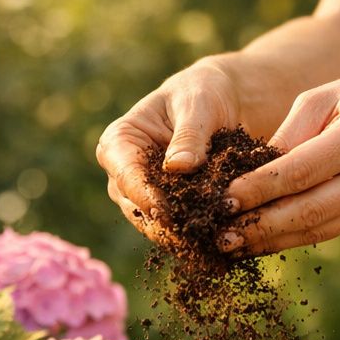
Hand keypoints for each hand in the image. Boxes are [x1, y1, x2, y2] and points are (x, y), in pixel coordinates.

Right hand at [95, 59, 242, 245]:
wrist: (221, 104)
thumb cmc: (203, 93)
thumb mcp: (199, 105)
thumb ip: (189, 135)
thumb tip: (177, 167)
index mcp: (118, 143)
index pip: (126, 176)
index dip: (146, 197)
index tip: (167, 212)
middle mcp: (123, 174)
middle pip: (137, 210)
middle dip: (167, 226)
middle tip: (197, 237)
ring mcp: (142, 196)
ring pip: (156, 227)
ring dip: (183, 238)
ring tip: (213, 244)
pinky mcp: (166, 210)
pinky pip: (177, 232)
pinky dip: (197, 240)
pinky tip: (221, 246)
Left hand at [222, 68, 339, 255]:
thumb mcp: (327, 95)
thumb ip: (290, 133)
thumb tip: (250, 174)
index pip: (300, 171)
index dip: (258, 190)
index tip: (222, 200)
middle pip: (308, 210)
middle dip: (259, 226)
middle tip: (219, 235)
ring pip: (317, 229)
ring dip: (271, 240)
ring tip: (232, 245)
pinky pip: (328, 231)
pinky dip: (292, 237)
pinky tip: (261, 240)